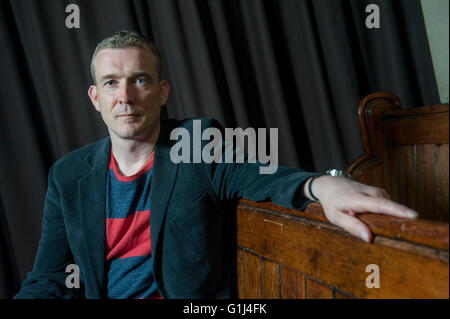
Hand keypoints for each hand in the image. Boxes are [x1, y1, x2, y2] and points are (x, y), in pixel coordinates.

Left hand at [304, 175, 418, 242]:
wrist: (330, 184)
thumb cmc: (332, 202)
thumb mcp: (335, 217)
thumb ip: (351, 226)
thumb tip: (368, 238)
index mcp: (358, 199)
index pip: (380, 204)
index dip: (397, 210)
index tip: (413, 216)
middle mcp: (370, 192)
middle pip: (390, 206)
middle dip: (401, 219)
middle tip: (411, 232)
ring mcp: (376, 191)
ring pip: (390, 207)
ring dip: (392, 218)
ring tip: (391, 228)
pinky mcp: (380, 192)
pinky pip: (388, 205)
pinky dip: (388, 213)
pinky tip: (382, 219)